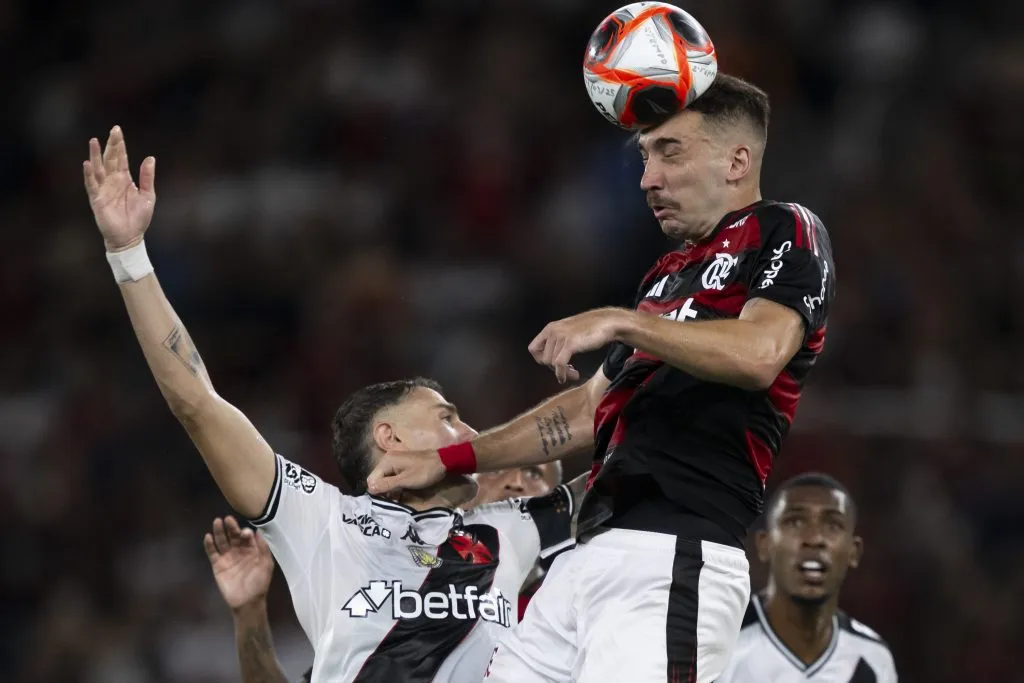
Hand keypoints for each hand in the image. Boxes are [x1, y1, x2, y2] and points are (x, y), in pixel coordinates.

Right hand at [82, 125, 156, 251]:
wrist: (130, 237)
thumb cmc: (139, 218)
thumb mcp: (148, 196)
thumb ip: (147, 177)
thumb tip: (150, 158)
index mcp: (124, 179)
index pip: (121, 158)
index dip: (119, 145)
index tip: (117, 130)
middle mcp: (112, 181)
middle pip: (110, 159)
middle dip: (111, 145)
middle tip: (112, 130)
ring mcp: (103, 189)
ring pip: (98, 169)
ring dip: (95, 155)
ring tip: (93, 141)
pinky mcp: (97, 199)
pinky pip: (92, 185)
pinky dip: (89, 175)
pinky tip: (88, 164)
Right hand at [203, 516, 274, 612]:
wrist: (247, 602)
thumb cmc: (259, 583)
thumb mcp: (266, 565)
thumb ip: (263, 548)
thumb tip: (258, 531)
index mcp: (251, 550)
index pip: (246, 536)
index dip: (244, 532)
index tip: (244, 532)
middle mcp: (239, 551)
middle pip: (233, 536)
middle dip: (231, 527)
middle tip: (227, 519)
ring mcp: (227, 557)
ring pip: (222, 541)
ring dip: (219, 532)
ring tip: (217, 521)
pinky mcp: (217, 565)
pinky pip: (212, 553)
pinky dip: (209, 545)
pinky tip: (208, 536)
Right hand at [366, 449, 444, 495]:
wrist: (443, 462)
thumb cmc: (424, 472)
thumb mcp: (406, 481)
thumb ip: (387, 485)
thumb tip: (370, 490)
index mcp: (386, 462)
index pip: (372, 479)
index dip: (376, 491)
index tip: (385, 502)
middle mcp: (387, 460)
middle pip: (377, 479)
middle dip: (382, 491)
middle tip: (391, 502)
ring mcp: (394, 462)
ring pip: (385, 479)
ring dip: (389, 490)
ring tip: (396, 500)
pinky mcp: (401, 465)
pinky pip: (392, 477)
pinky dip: (394, 485)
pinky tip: (400, 494)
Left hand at [529, 308, 631, 382]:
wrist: (607, 322)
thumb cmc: (591, 329)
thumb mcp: (569, 332)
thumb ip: (558, 341)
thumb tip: (551, 360)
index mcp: (550, 328)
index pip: (533, 349)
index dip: (541, 360)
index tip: (553, 365)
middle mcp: (552, 331)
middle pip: (543, 359)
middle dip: (554, 369)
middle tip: (568, 371)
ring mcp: (560, 336)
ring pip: (551, 364)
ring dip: (563, 372)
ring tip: (574, 372)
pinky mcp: (569, 343)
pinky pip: (559, 364)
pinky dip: (563, 374)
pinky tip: (574, 375)